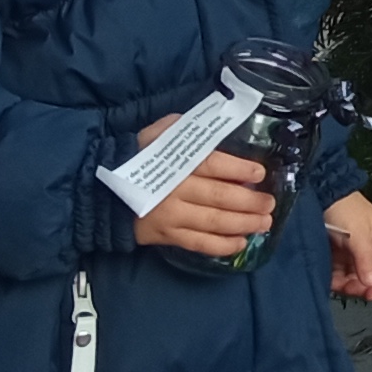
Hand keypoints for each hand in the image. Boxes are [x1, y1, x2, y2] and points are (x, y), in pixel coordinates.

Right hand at [133, 137, 275, 257]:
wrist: (102, 192)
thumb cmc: (136, 158)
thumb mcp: (157, 134)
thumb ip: (182, 129)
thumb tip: (212, 125)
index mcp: (176, 162)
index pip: (213, 165)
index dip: (239, 169)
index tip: (260, 173)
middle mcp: (175, 190)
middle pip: (220, 196)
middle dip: (250, 201)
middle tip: (270, 203)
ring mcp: (171, 216)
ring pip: (213, 222)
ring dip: (243, 224)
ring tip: (264, 223)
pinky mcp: (166, 236)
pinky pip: (198, 244)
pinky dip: (221, 246)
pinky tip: (240, 243)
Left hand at [323, 191, 371, 302]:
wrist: (320, 194)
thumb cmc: (343, 207)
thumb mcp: (357, 235)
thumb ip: (366, 259)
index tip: (371, 294)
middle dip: (363, 285)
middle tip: (350, 288)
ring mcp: (357, 251)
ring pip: (358, 277)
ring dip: (348, 283)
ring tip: (336, 282)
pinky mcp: (342, 253)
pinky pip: (343, 273)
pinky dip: (337, 278)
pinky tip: (330, 277)